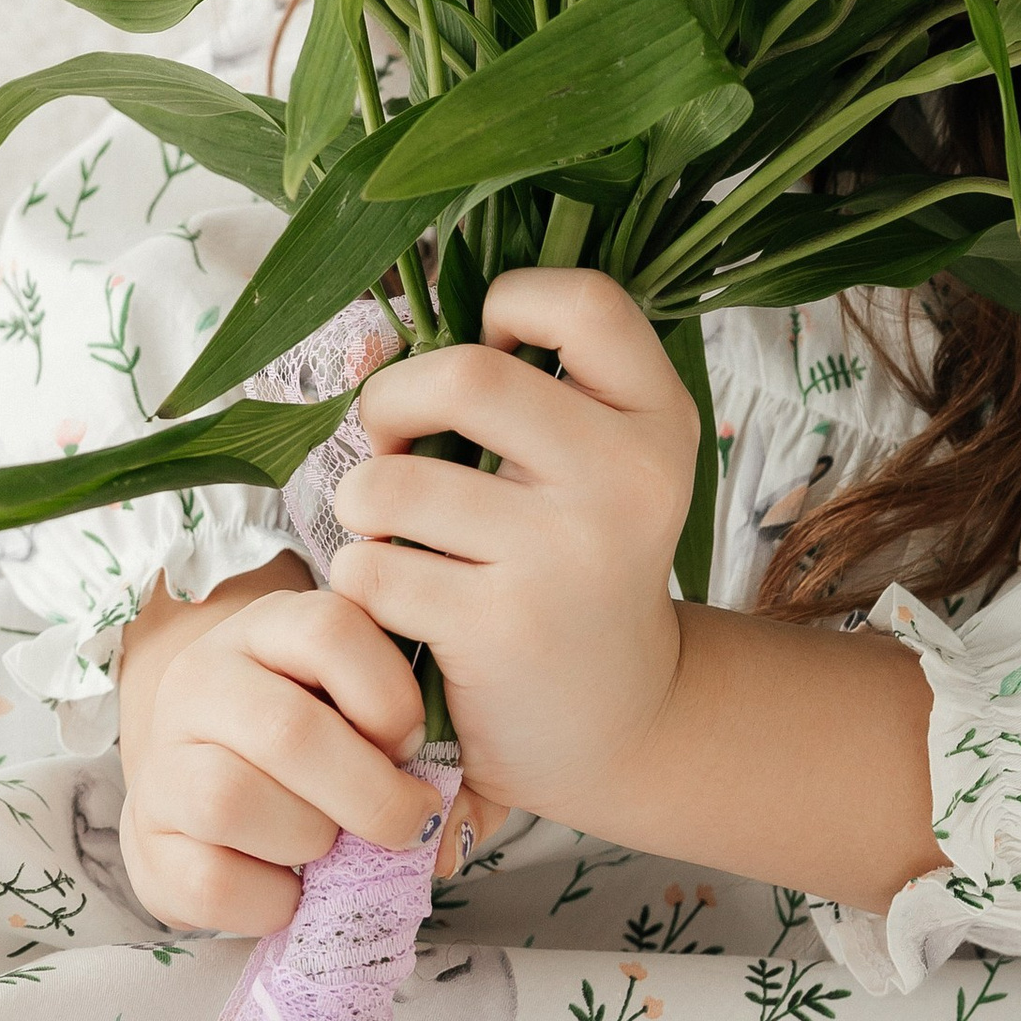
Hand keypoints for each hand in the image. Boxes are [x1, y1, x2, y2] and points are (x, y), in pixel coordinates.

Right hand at [115, 555, 447, 934]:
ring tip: (330, 844)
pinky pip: (210, 881)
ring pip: (232, 800)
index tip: (414, 742)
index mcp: (266, 627)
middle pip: (286, 730)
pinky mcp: (146, 841)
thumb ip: (405, 724)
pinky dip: (270, 899)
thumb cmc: (311, 738)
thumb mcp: (352, 698)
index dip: (388, 695)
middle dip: (369, 792)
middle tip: (409, 822)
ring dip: (309, 839)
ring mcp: (162, 761)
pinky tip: (292, 888)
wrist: (202, 777)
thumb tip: (450, 814)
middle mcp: (201, 680)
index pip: (329, 630)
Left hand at [330, 268, 693, 844]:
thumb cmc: (576, 559)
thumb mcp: (597, 461)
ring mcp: (566, 555)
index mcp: (658, 418)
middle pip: (466, 374)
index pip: (585, 301)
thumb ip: (526, 382)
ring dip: (362, 501)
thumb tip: (372, 336)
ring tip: (386, 527)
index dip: (512, 304)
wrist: (617, 719)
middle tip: (391, 440)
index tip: (490, 354)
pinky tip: (395, 596)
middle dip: (392, 400)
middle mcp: (628, 478)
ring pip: (395, 481)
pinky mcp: (501, 627)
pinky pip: (376, 566)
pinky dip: (361, 577)